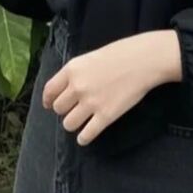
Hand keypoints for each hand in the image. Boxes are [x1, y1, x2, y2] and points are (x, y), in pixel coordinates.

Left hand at [42, 30, 181, 145]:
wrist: (144, 60)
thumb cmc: (120, 54)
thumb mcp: (91, 57)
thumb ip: (76, 73)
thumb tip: (67, 90)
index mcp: (72, 69)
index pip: (49, 91)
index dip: (48, 100)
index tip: (50, 105)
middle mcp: (77, 87)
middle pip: (59, 109)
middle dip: (65, 109)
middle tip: (75, 108)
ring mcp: (91, 103)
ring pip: (68, 124)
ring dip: (74, 123)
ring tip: (82, 120)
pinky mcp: (105, 116)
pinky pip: (86, 135)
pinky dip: (84, 138)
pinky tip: (86, 135)